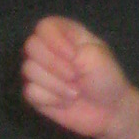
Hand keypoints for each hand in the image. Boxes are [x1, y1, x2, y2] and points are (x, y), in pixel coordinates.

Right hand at [20, 17, 138, 138]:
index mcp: (65, 33)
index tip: (73, 56)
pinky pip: (30, 91)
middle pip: (31, 46)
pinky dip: (50, 99)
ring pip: (29, 70)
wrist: (110, 111)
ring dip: (56, 85)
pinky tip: (64, 102)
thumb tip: (54, 59)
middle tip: (75, 76)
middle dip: (55, 66)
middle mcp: (48, 49)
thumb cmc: (107, 78)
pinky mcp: (36, 93)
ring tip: (75, 92)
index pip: (44, 27)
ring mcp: (39, 70)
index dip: (55, 42)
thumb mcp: (98, 57)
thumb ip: (76, 49)